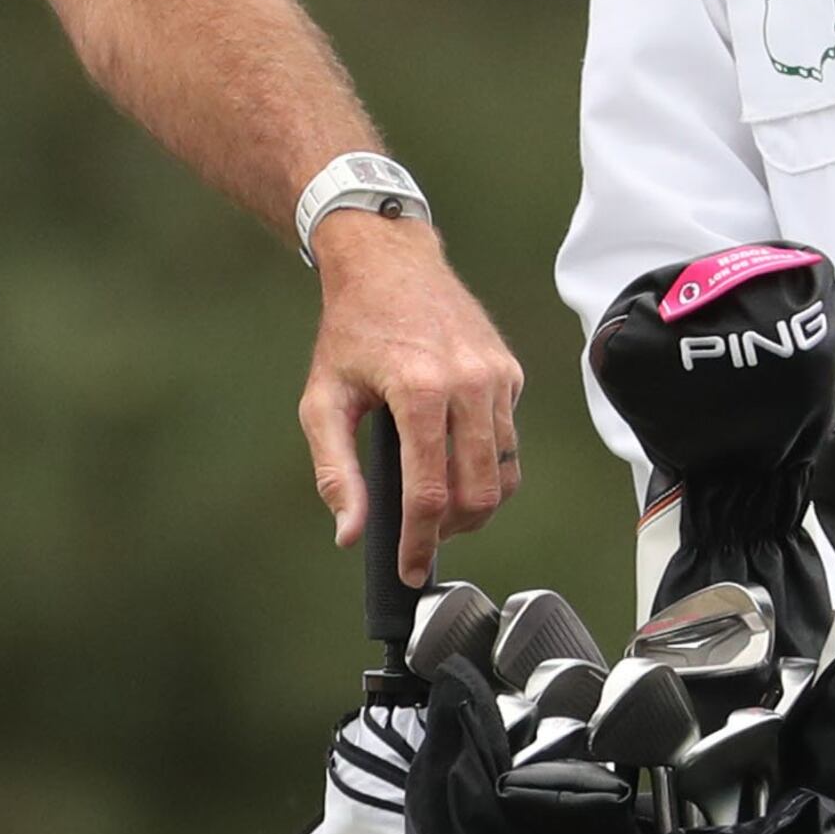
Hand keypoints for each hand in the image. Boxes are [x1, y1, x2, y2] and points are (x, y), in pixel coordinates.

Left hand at [298, 212, 524, 588]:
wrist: (389, 262)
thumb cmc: (351, 330)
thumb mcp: (323, 399)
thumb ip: (335, 470)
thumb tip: (350, 532)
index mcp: (419, 390)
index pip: (430, 492)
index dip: (421, 542)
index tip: (411, 571)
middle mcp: (468, 383)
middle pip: (480, 492)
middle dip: (453, 531)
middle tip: (424, 541)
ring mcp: (497, 377)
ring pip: (505, 473)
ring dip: (475, 506)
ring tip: (440, 511)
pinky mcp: (511, 373)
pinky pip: (509, 440)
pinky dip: (486, 466)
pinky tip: (453, 460)